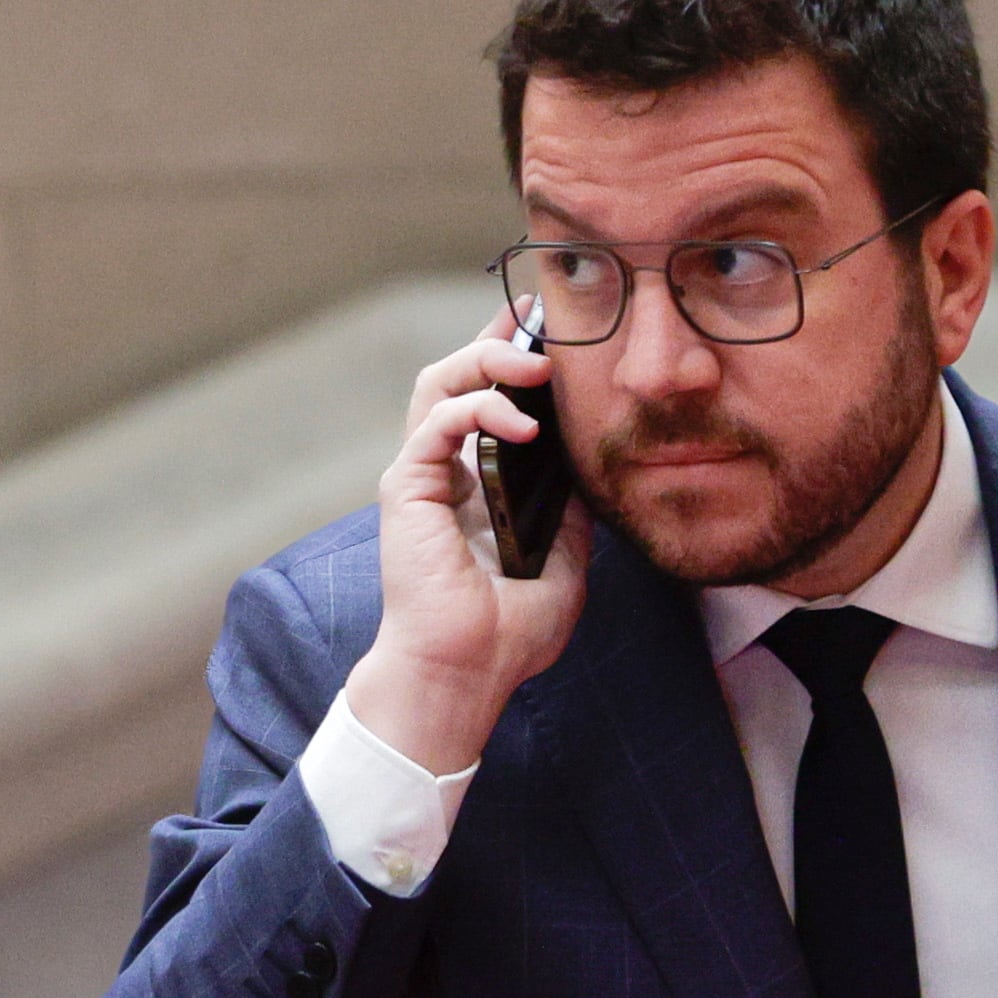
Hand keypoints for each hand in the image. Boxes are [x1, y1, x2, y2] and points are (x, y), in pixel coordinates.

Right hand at [345, 310, 588, 774]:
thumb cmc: (507, 635)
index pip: (484, 401)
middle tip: (541, 324)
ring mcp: (420, 477)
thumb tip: (590, 468)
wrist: (467, 673)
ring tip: (535, 367)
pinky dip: (479, 409)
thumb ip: (571, 510)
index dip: (510, 356)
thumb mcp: (565, 560)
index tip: (548, 329)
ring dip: (486, 360)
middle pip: (456, 375)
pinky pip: (437, 421)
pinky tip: (522, 425)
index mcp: (473, 487)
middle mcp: (441, 473)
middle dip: (498, 340)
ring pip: (437, 383)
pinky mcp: (407, 488)